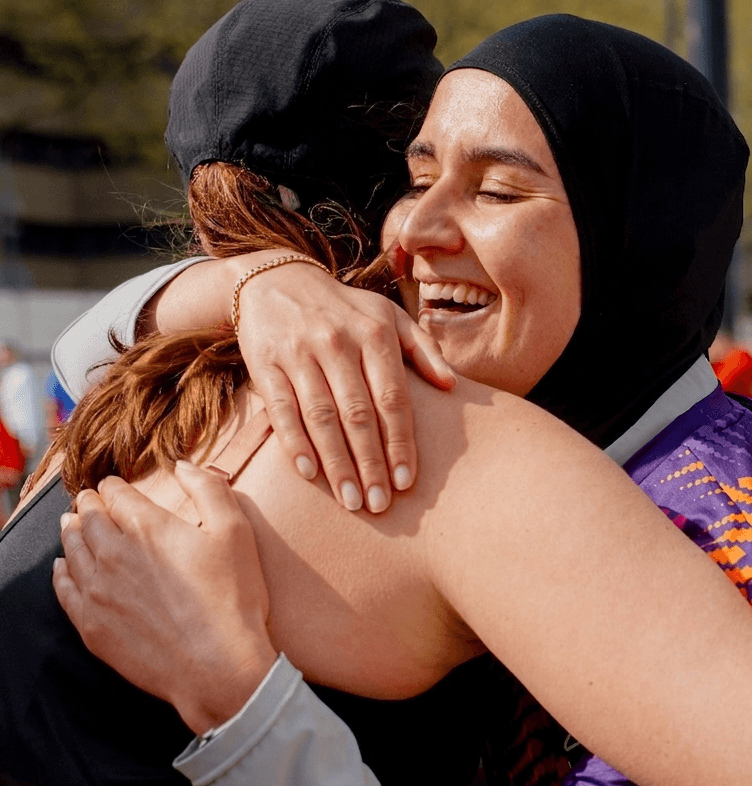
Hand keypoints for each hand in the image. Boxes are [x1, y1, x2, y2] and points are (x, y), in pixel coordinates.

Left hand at [53, 461, 277, 735]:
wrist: (218, 666)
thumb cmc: (233, 598)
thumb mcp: (236, 531)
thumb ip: (209, 488)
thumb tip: (182, 465)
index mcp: (146, 525)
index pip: (115, 492)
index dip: (115, 485)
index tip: (115, 486)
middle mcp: (112, 552)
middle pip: (87, 517)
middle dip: (89, 504)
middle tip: (91, 501)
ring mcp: (97, 590)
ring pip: (71, 548)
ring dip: (72, 531)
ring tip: (74, 525)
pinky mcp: (91, 624)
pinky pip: (63, 588)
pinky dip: (62, 571)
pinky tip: (65, 567)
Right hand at [237, 259, 454, 512]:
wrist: (274, 280)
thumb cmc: (343, 308)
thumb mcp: (388, 316)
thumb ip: (423, 349)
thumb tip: (452, 386)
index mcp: (374, 334)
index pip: (393, 399)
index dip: (400, 443)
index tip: (406, 481)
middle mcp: (338, 344)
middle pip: (359, 415)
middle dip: (371, 464)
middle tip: (379, 505)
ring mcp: (300, 354)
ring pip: (322, 417)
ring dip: (337, 463)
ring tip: (351, 501)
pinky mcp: (266, 364)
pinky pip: (282, 410)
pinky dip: (295, 443)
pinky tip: (310, 474)